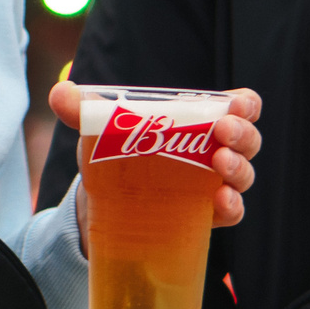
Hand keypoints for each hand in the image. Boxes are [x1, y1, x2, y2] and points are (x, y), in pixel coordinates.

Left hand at [50, 83, 263, 257]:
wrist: (100, 203)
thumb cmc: (113, 154)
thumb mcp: (98, 129)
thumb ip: (81, 110)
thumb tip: (60, 93)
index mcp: (198, 120)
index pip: (240, 107)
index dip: (246, 105)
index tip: (236, 106)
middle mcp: (214, 150)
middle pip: (248, 140)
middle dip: (243, 134)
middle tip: (223, 132)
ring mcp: (213, 184)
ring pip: (244, 175)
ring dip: (239, 168)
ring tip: (220, 165)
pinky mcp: (205, 215)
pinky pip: (232, 211)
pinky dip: (232, 205)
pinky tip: (220, 201)